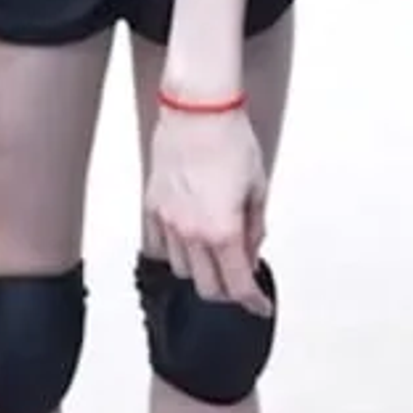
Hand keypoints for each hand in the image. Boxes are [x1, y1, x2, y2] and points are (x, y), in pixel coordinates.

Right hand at [143, 106, 271, 315]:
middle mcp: (192, 232)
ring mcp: (167, 220)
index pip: (238, 286)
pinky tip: (187, 242)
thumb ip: (254, 227)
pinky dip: (174, 252)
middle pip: (209, 287)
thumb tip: (250, 251)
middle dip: (229, 289)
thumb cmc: (231, 139)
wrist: (198, 107)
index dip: (253, 301)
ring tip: (214, 253)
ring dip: (201, 270)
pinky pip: (158, 246)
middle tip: (240, 277)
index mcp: (223, 230)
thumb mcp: (258, 187)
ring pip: (182, 271)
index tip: (260, 305)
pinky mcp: (152, 205)